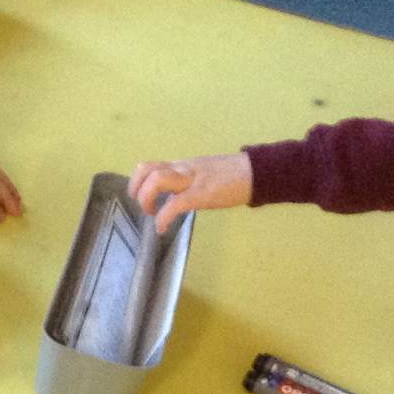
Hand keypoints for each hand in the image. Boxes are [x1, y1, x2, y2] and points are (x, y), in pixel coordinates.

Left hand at [128, 153, 253, 233]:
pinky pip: (175, 204)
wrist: (256, 172)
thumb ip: (185, 181)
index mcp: (182, 166)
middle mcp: (182, 169)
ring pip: (157, 180)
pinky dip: (163, 218)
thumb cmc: (231, 176)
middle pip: (147, 169)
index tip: (140, 197)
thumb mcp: (202, 173)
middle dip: (137, 190)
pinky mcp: (201, 194)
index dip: (137, 182)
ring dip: (146, 200)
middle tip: (144, 207)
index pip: (151, 166)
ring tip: (152, 214)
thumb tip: (172, 195)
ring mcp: (192, 180)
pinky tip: (162, 228)